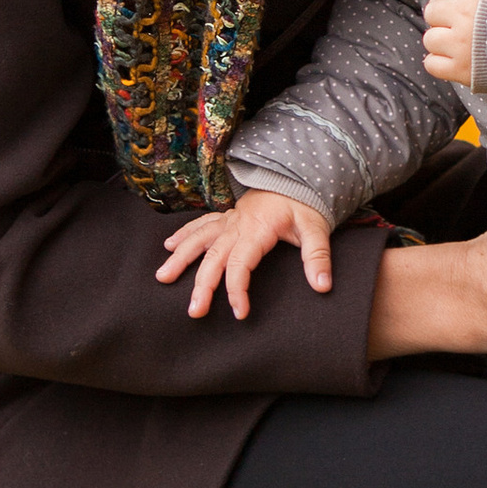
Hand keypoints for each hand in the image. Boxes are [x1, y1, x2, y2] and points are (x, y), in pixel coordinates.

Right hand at [156, 186, 333, 319]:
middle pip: (215, 256)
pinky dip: (184, 234)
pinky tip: (169, 246)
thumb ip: (318, 257)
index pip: (241, 264)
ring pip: (200, 239)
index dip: (237, 290)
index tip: (239, 313)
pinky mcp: (228, 216)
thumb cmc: (306, 204)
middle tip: (194, 310)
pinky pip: (202, 225)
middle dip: (202, 284)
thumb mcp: (317, 228)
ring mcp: (230, 219)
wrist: (298, 174)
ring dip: (181, 258)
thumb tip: (323, 286)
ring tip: (163, 277)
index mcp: (258, 228)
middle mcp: (238, 224)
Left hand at [421, 0, 486, 85]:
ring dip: (442, 41)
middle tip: (462, 23)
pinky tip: (456, 61)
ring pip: (430, 39)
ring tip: (462, 45)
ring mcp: (459, 43)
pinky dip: (440, 63)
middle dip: (444, 16)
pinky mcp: (459, 69)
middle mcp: (463, 15)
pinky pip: (431, 64)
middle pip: (432, 10)